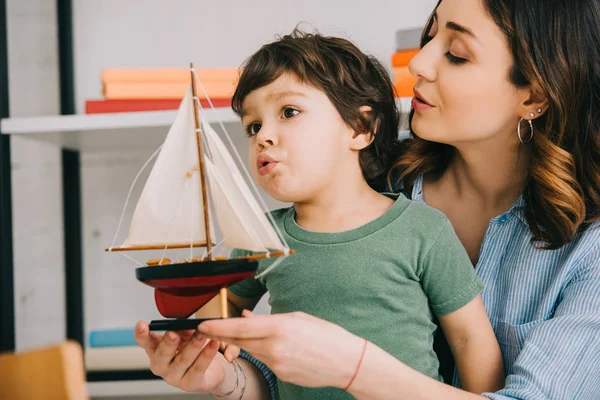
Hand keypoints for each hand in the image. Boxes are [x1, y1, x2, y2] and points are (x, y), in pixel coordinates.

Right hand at [134, 321, 231, 392]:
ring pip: (183, 360)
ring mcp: (174, 376)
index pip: (145, 342)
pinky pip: (198, 368)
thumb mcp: (186, 336)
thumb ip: (183, 330)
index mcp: (156, 350)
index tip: (142, 324)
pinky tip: (213, 344)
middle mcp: (161, 365)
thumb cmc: (193, 350)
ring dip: (193, 345)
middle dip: (168, 343)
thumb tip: (184, 324)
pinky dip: (206, 355)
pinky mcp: (189, 384)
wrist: (211, 370)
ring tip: (202, 334)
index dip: (141, 334)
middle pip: (162, 354)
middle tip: (173, 333)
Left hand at [198, 310, 365, 388]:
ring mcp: (277, 364)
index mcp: (280, 327)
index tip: (202, 324)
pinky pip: (265, 361)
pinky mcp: (281, 375)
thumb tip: (246, 317)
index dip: (218, 326)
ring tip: (255, 334)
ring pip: (252, 351)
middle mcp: (275, 347)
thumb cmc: (327, 336)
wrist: (347, 362)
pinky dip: (265, 352)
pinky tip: (279, 348)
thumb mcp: (298, 318)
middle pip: (240, 341)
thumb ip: (269, 319)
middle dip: (223, 335)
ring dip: (246, 343)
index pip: (240, 327)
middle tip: (208, 329)